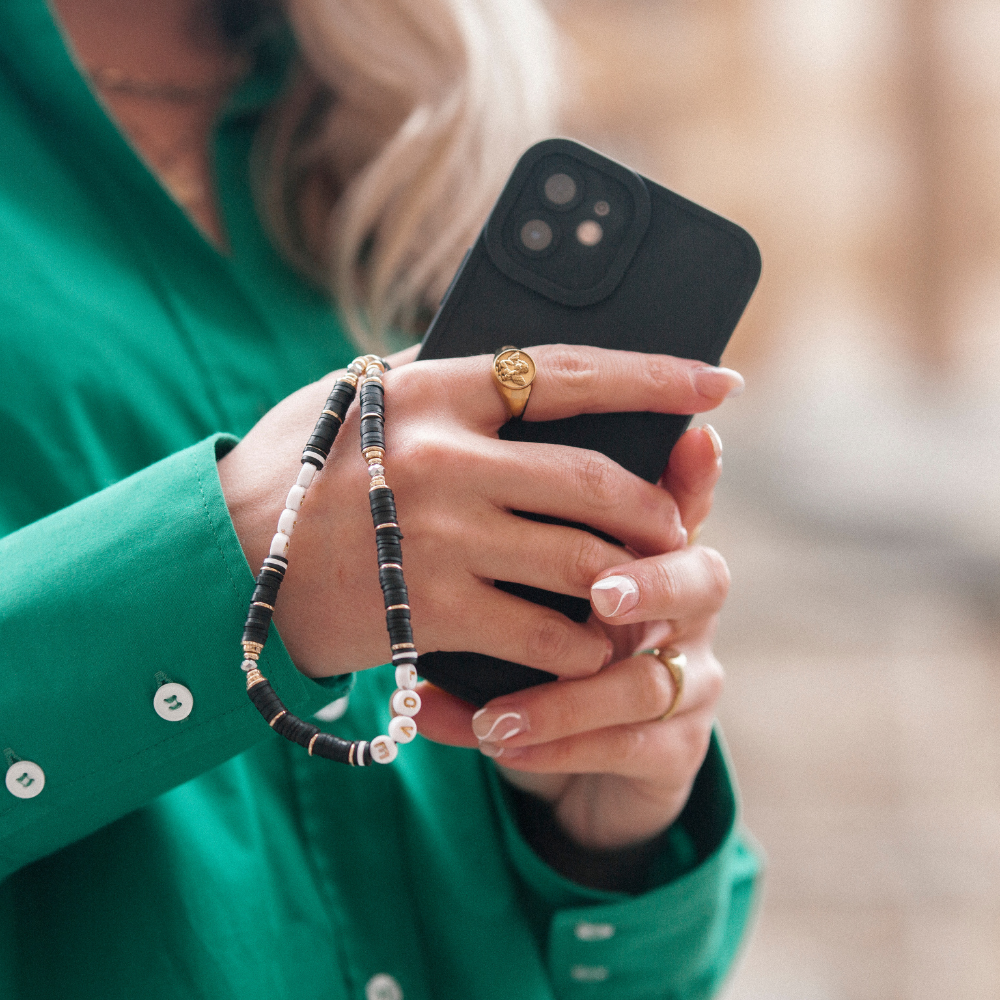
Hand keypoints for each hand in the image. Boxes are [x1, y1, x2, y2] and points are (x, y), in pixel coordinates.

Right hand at [218, 343, 737, 690]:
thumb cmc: (298, 471)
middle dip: (655, 508)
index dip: (656, 375)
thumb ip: (440, 376)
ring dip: (630, 582)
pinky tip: (587, 648)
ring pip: (585, 562)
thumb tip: (524, 364)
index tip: (718, 381)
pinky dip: (581, 644)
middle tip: (674, 525)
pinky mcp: (432, 613)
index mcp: (434, 392)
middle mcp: (445, 460)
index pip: (569, 372)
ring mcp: (442, 539)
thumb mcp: (359, 398)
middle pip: (597, 481)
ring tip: (642, 592)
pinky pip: (544, 632)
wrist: (222, 563)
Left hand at [416, 420, 731, 849]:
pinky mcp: (677, 750)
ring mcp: (692, 682)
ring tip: (494, 714)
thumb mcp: (536, 585)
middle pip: (703, 581)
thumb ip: (524, 536)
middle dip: (654, 582)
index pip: (683, 505)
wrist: (571, 757)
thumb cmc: (552, 647)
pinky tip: (486, 739)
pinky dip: (551, 747)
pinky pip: (625, 749)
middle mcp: (687, 613)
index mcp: (657, 558)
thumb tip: (471, 475)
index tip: (693, 439)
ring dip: (567, 699)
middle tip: (600, 593)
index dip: (695, 475)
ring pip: (650, 684)